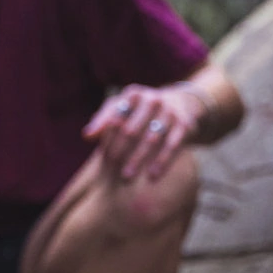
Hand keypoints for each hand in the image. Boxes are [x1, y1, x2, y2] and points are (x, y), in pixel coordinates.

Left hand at [83, 84, 203, 180]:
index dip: (109, 138)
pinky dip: (162, 162)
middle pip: (132, 130)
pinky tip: (152, 176)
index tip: (103, 156)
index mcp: (133, 94)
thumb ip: (103, 121)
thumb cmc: (140, 110)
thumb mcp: (121, 108)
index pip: (116, 118)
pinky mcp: (185, 125)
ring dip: (139, 159)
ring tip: (127, 177)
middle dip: (121, 152)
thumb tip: (87, 136)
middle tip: (111, 171)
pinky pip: (172, 146)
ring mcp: (170, 111)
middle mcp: (153, 100)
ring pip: (152, 140)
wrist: (180, 103)